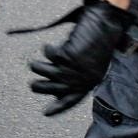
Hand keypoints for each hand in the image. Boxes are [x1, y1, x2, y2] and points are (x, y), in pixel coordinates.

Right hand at [28, 0, 133, 115]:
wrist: (105, 25)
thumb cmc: (101, 42)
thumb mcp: (93, 65)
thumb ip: (79, 78)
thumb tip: (60, 90)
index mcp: (89, 83)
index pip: (71, 101)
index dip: (57, 107)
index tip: (45, 113)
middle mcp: (80, 78)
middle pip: (52, 88)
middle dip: (39, 87)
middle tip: (32, 85)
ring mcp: (72, 67)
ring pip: (45, 71)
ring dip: (37, 67)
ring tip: (34, 64)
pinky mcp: (67, 55)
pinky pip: (49, 54)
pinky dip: (47, 49)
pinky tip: (50, 45)